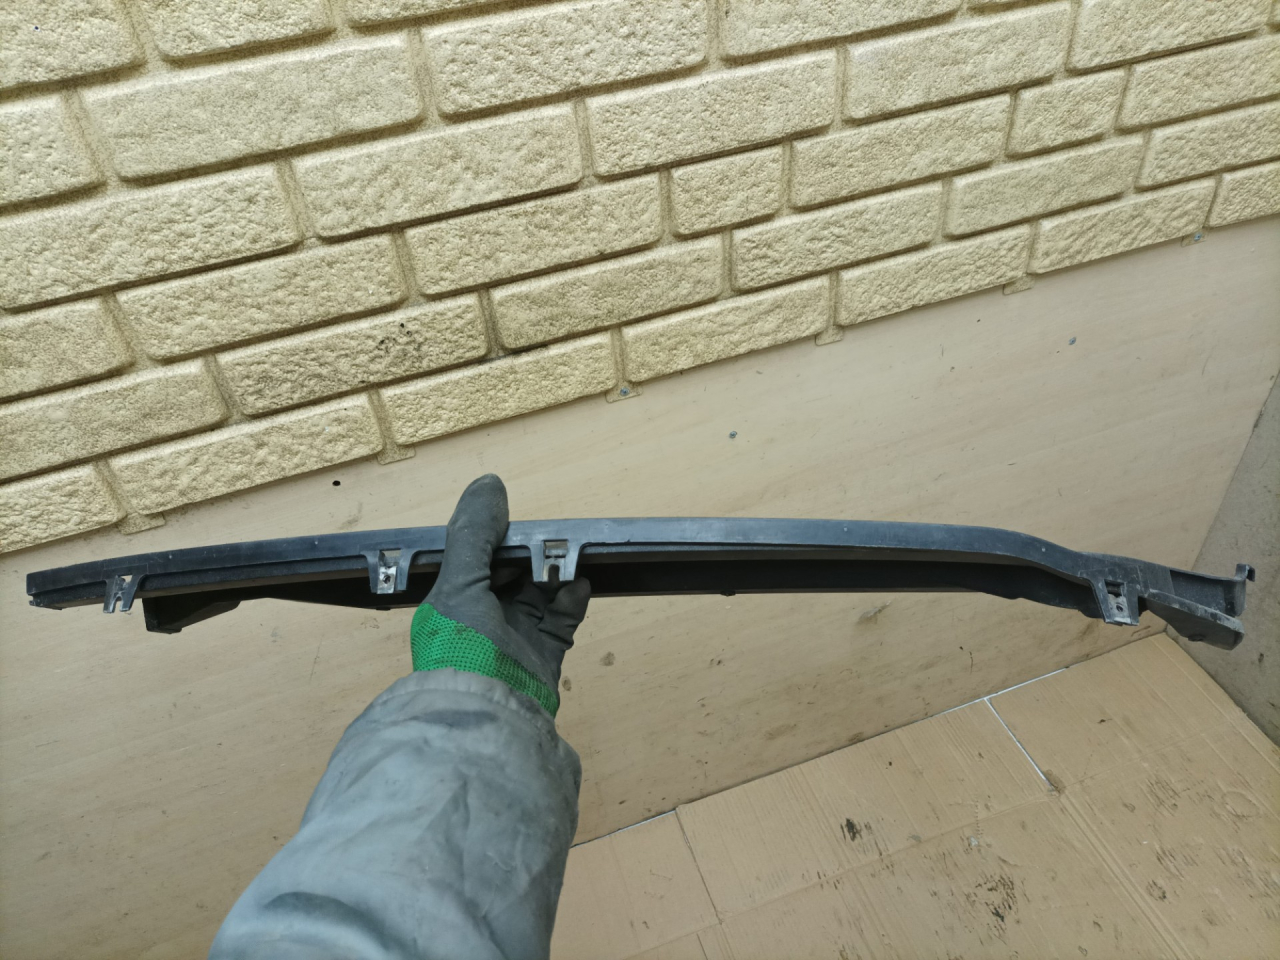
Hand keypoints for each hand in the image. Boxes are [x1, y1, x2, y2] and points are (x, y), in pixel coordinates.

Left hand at [423, 474, 589, 693]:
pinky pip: (562, 620)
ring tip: (569, 559)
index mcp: (452, 603)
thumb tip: (490, 483)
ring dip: (555, 574)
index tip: (516, 521)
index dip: (495, 540)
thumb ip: (474, 535)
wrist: (490, 716)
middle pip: (511, 574)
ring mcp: (514, 639)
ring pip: (540, 593)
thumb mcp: (459, 583)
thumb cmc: (462, 648)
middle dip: (531, 555)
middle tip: (552, 537)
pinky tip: (579, 586)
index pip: (474, 560)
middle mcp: (481, 620)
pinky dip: (572, 600)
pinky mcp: (543, 656)